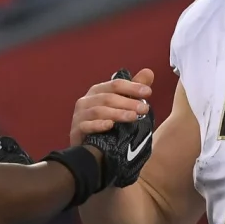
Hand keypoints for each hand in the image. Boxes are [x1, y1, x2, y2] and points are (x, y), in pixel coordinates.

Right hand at [78, 69, 154, 188]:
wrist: (91, 151)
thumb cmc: (107, 126)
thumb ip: (133, 91)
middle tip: (144, 109)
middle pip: (108, 97)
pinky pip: (86, 126)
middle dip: (128, 102)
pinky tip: (110, 126)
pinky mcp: (76, 131)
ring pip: (99, 110)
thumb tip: (149, 72)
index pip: (115, 84)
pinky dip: (98, 125)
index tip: (148, 92)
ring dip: (117, 113)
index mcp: (97, 92)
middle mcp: (86, 101)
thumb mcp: (122, 107)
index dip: (132, 87)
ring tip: (133, 117)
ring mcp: (79, 116)